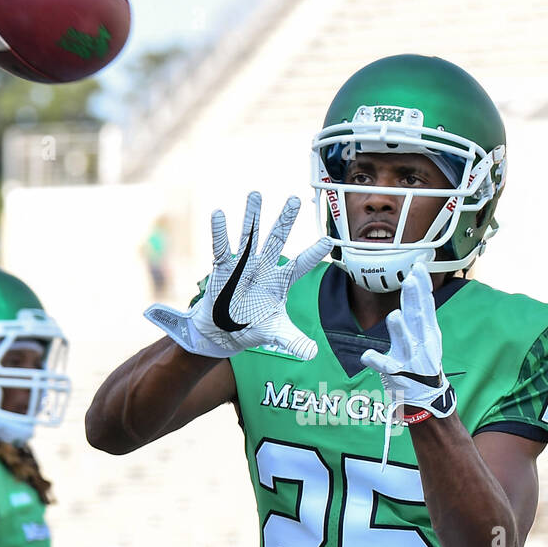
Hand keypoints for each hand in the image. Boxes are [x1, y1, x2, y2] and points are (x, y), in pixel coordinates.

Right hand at [144, 192, 330, 359]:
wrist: (224, 333)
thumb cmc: (252, 326)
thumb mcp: (275, 334)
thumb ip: (294, 341)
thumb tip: (312, 354)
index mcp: (281, 281)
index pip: (301, 265)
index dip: (313, 253)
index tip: (328, 239)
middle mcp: (264, 268)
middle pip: (276, 240)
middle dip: (285, 220)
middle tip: (295, 199)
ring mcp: (243, 266)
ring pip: (249, 236)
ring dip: (252, 216)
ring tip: (256, 193)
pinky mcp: (222, 270)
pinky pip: (221, 249)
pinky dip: (220, 233)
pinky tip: (219, 213)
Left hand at [360, 262, 455, 419]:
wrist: (426, 398)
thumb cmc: (422, 363)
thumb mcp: (427, 336)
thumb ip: (419, 312)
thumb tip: (414, 283)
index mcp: (428, 332)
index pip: (427, 305)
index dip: (423, 287)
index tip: (419, 267)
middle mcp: (422, 343)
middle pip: (418, 318)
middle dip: (415, 299)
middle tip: (411, 280)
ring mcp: (410, 360)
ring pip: (405, 342)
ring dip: (400, 330)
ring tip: (394, 316)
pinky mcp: (397, 375)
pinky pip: (385, 367)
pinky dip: (376, 361)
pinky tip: (367, 356)